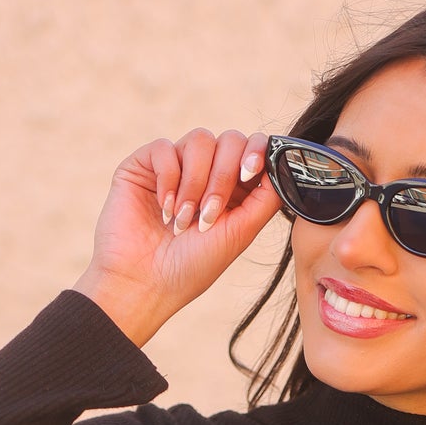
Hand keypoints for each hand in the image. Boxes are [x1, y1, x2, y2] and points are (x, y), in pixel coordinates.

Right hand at [72, 127, 282, 344]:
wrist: (144, 284)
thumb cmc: (191, 267)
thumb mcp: (239, 234)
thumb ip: (265, 199)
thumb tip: (282, 164)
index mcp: (232, 191)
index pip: (252, 150)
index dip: (257, 152)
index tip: (250, 173)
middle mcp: (205, 174)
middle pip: (229, 140)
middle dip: (223, 176)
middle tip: (208, 215)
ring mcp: (175, 166)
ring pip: (199, 140)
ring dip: (196, 183)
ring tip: (183, 220)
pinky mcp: (144, 166)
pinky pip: (164, 148)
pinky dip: (168, 178)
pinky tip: (163, 209)